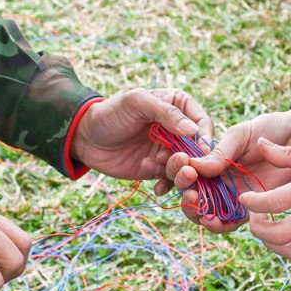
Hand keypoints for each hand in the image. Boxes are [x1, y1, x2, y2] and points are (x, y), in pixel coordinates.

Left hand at [68, 88, 213, 181]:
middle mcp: (177, 129)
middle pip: (199, 149)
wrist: (85, 138)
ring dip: (179, 173)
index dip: (204, 138)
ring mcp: (168, 150)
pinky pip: (172, 180)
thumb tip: (194, 131)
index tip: (200, 152)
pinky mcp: (158, 169)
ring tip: (157, 168)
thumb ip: (166, 113)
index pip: (202, 122)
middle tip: (179, 164)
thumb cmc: (111, 113)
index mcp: (178, 106)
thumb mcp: (137, 103)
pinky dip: (168, 185)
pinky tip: (158, 187)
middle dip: (192, 160)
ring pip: (188, 166)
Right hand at [164, 107, 290, 232]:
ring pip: (206, 212)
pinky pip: (230, 223)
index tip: (180, 162)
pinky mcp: (253, 210)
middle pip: (191, 195)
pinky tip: (212, 219)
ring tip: (195, 201)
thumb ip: (220, 150)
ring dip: (195, 211)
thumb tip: (196, 166)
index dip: (177, 170)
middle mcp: (220, 181)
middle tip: (188, 181)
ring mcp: (235, 196)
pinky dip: (217, 224)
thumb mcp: (242, 134)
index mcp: (213, 161)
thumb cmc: (272, 129)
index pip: (186, 171)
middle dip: (183, 191)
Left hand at [238, 135, 290, 259]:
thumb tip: (260, 146)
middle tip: (253, 216)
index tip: (244, 196)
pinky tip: (286, 233)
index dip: (253, 202)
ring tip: (266, 227)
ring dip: (272, 244)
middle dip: (258, 228)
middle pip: (281, 234)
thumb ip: (290, 152)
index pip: (277, 202)